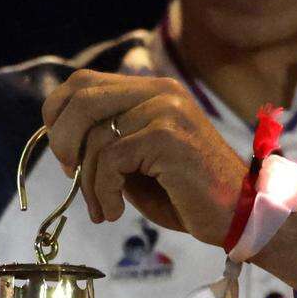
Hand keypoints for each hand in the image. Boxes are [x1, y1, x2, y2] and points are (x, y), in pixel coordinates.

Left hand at [38, 71, 250, 241]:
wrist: (239, 215)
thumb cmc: (186, 193)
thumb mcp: (138, 161)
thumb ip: (107, 142)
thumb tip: (60, 144)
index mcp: (153, 89)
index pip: (84, 81)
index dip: (57, 112)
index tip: (62, 152)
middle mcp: (161, 91)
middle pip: (82, 99)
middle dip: (62, 142)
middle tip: (70, 175)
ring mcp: (166, 111)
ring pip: (95, 138)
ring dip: (88, 183)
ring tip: (102, 208)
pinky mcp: (167, 138)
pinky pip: (110, 161)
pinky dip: (103, 192)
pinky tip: (115, 211)